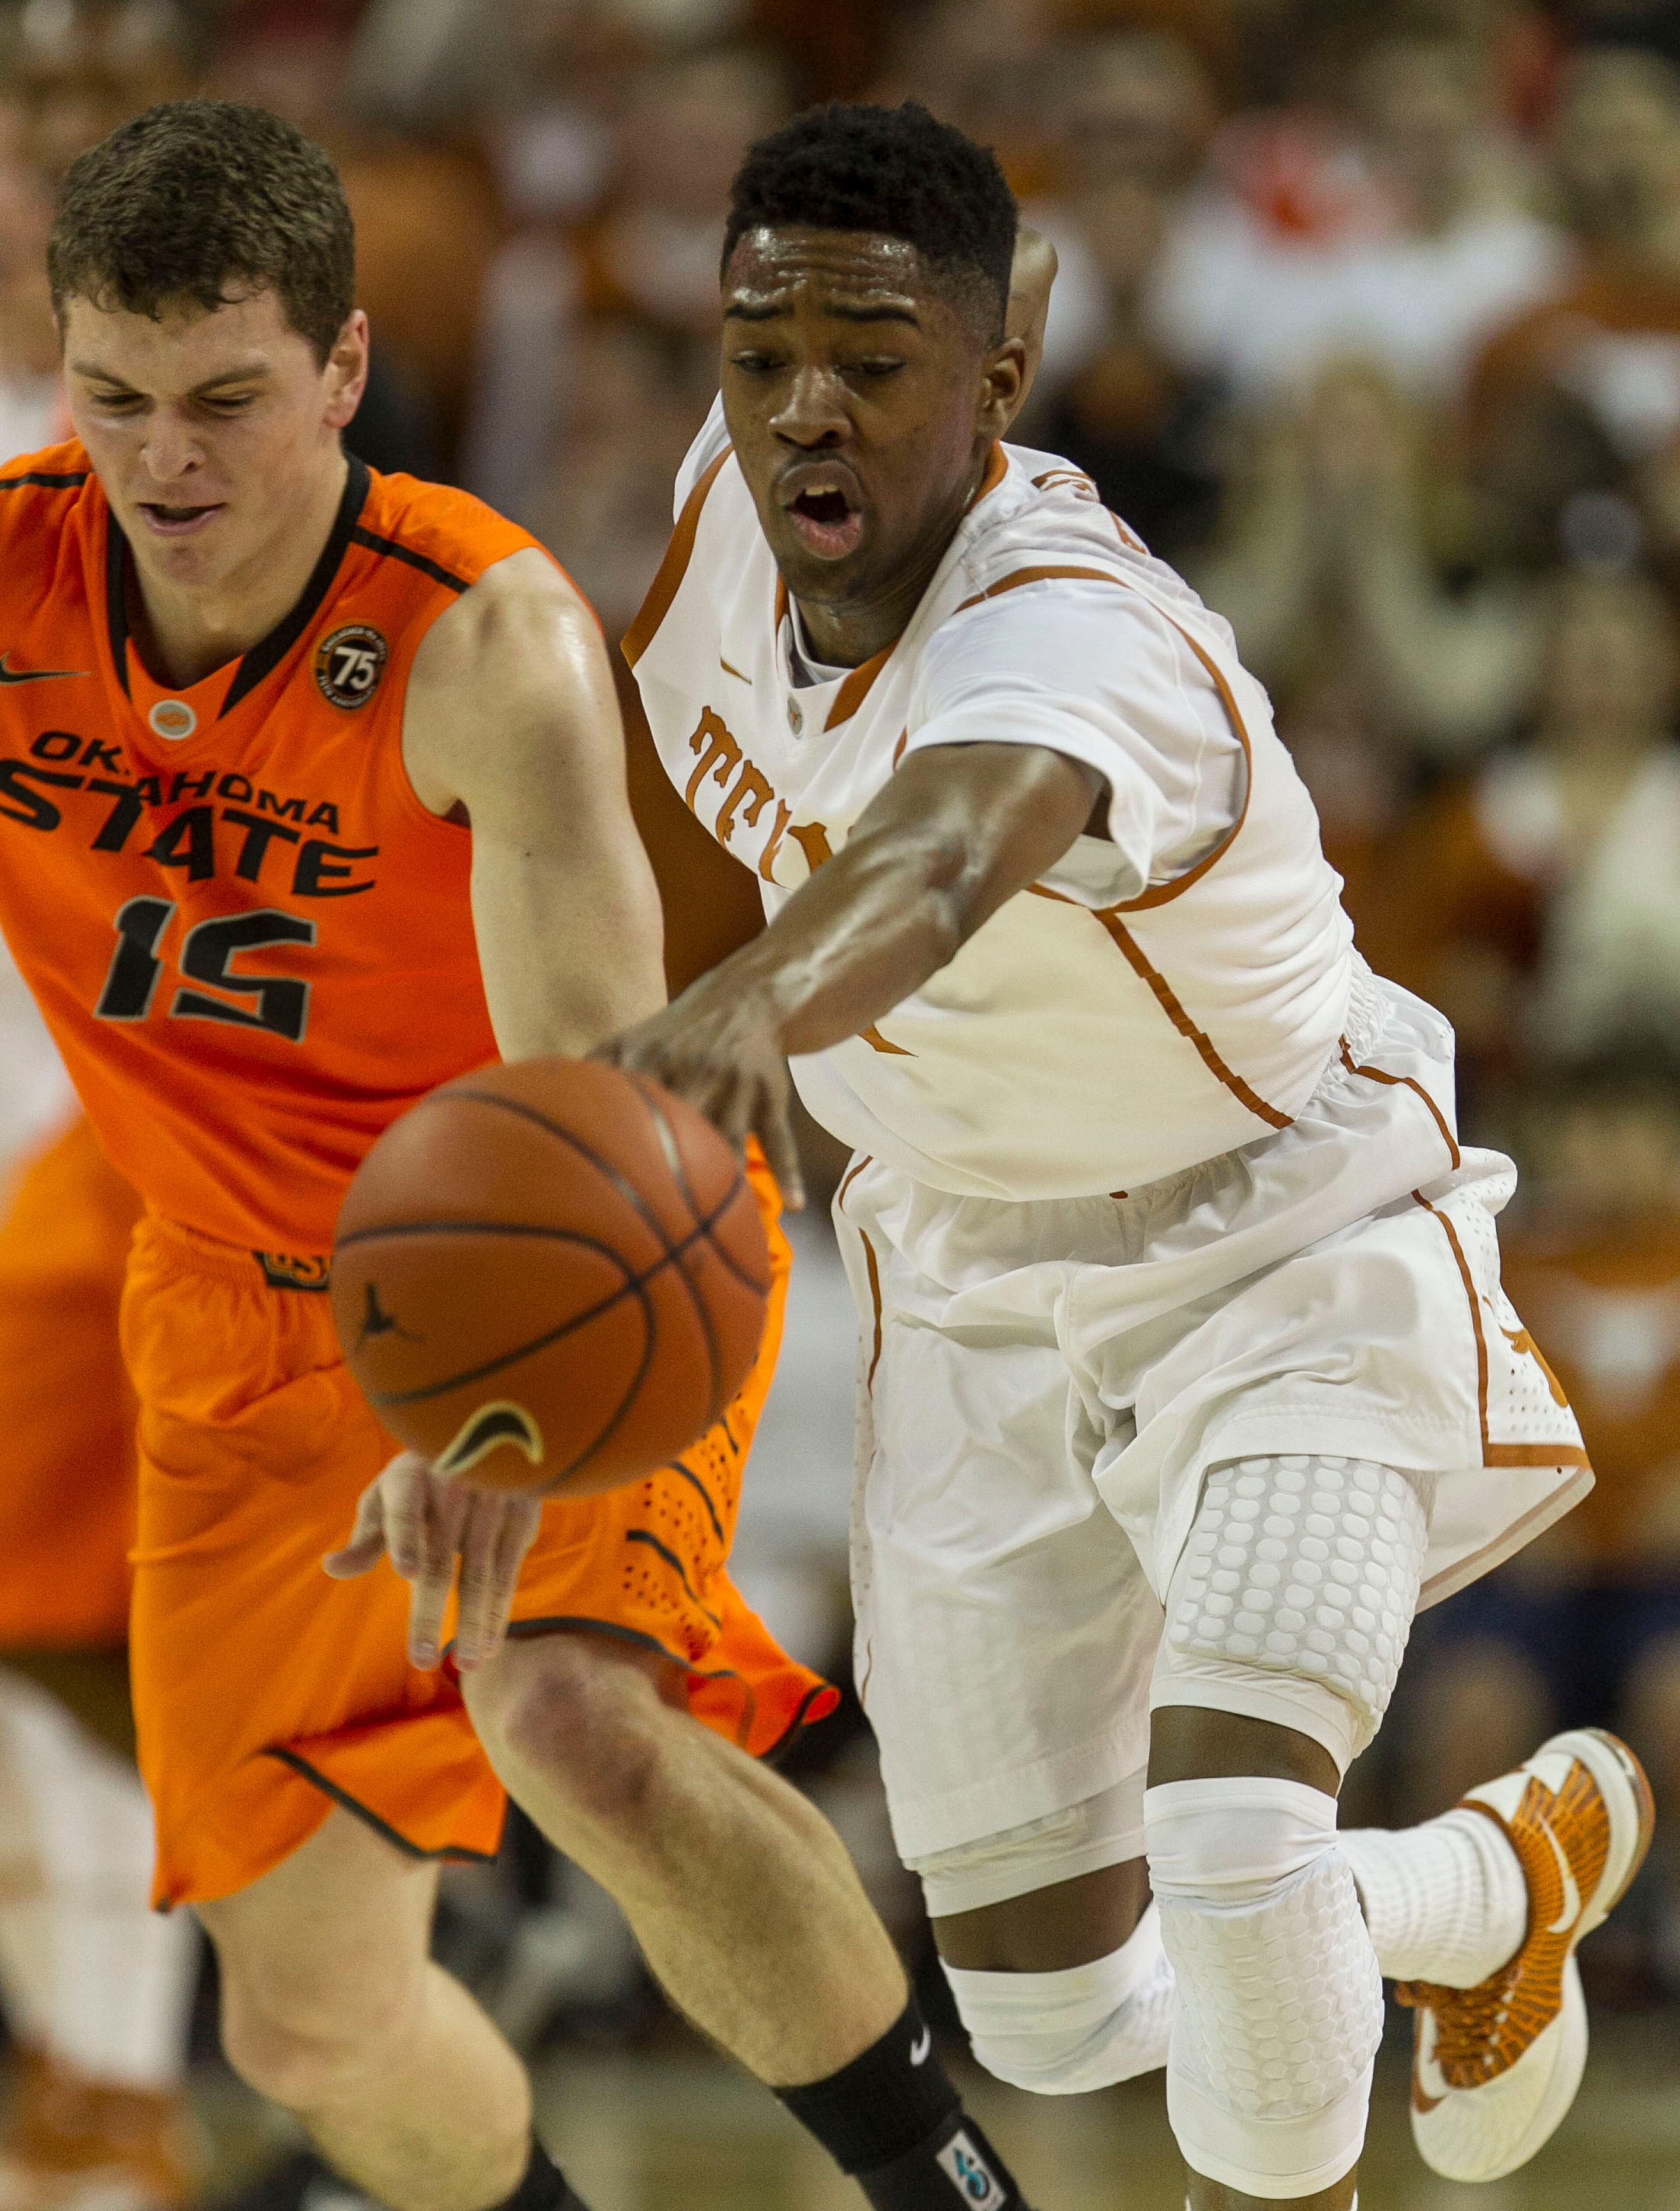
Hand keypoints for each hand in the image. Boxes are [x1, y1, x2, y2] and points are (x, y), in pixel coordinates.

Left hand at [323, 1450, 541, 1670]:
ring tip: (467, 1665)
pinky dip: (499, 1610)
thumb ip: (367, 1536)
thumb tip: (331, 1569)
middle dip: (430, 1611)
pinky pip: (508, 1571)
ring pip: (481, 1571)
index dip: (406, 1537)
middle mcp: (452, 1487)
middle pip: (439, 1558)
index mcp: (410, 1479)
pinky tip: (489, 1642)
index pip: (405, 1510)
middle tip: (422, 1661)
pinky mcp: (521, 1515)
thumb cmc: (422, 1475)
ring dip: (475, 1622)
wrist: (491, 1427)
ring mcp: (491, 1501)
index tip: (406, 1570)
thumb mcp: (388, 1494)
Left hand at [596, 975, 805, 1207]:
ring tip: (721, 1223)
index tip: (597, 1179)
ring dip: (727, 1176)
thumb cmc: (677, 1032)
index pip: (630, 1101)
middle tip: (658, 1219)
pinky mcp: (771, 1095)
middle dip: (673, 1162)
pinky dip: (788, 1169)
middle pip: (683, 1122)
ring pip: (732, 1136)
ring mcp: (736, 1085)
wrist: (746, 998)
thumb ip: (593, 1065)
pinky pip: (780, 1137)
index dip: (616, 1136)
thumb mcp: (633, 1038)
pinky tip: (792, 1204)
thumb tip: (534, 1092)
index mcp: (654, 1061)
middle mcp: (696, 1071)